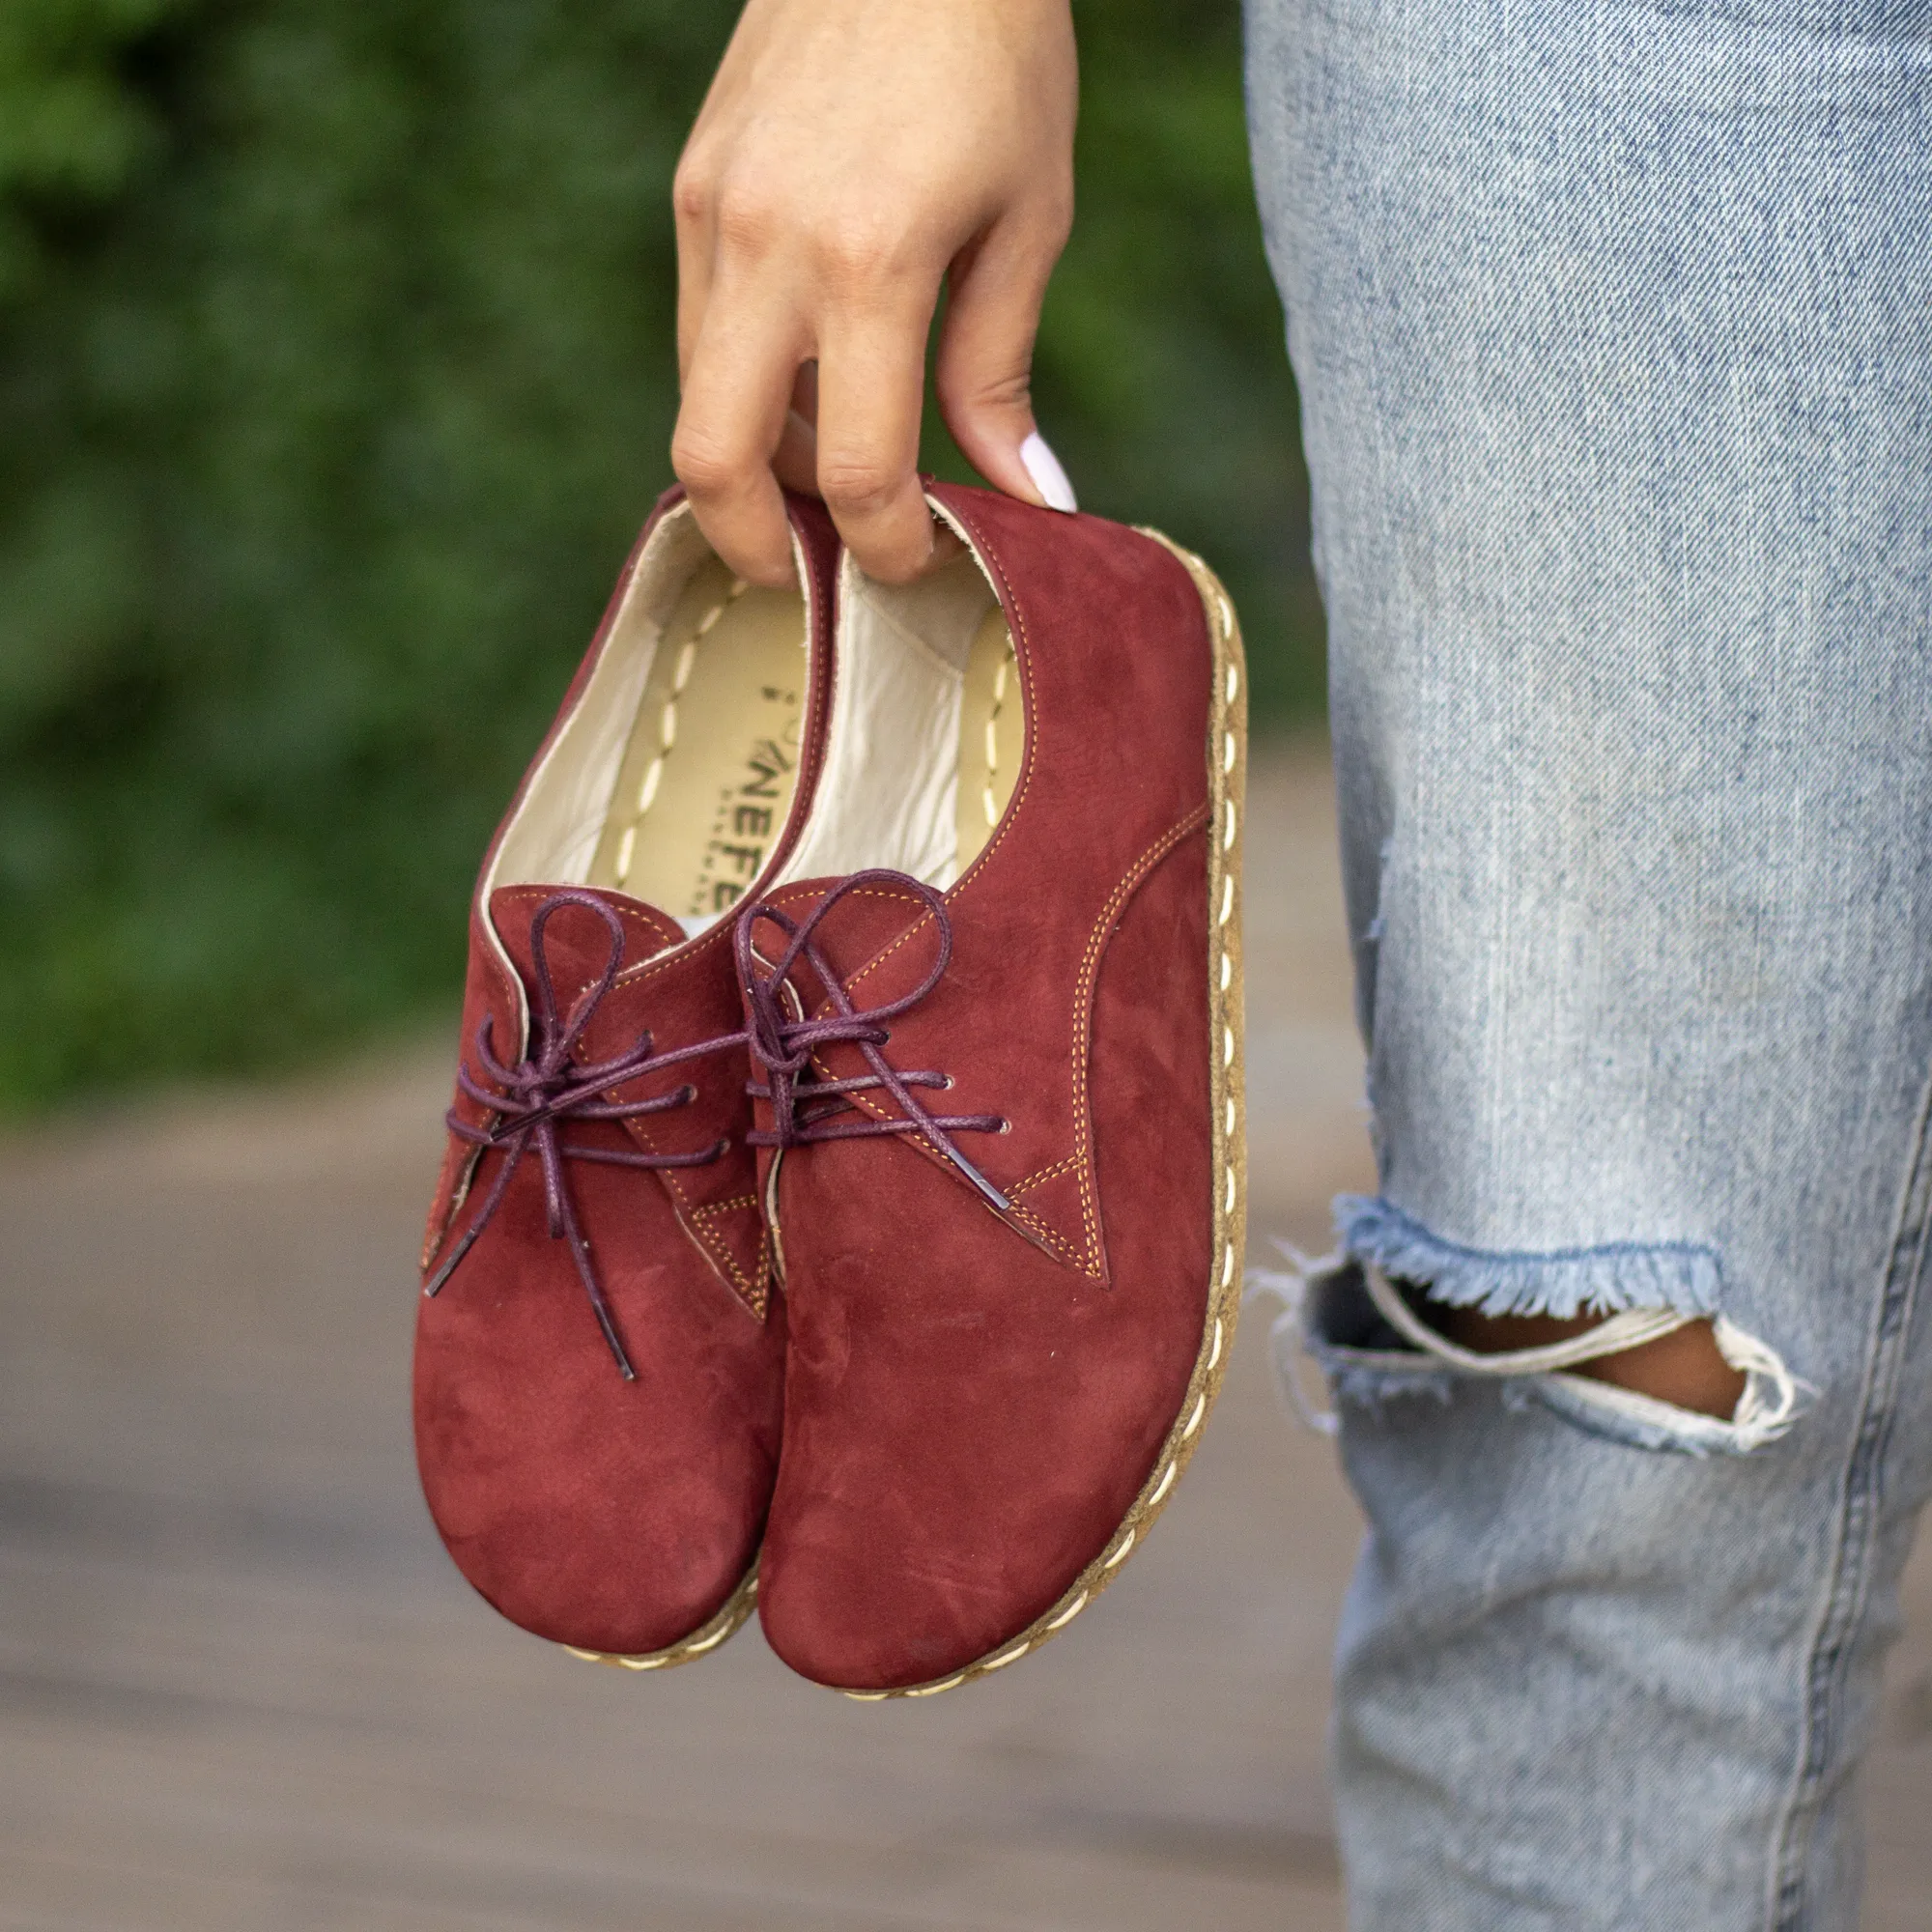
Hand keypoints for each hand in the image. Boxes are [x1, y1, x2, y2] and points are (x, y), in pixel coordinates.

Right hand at [671, 0, 1077, 585]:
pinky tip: (801, 388)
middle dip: (759, 544)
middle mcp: (766, 245)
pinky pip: (695, 330)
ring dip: (752, 464)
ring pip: (695, 398)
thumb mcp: (1029, 217)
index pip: (854, 469)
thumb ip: (999, 370)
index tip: (916, 563)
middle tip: (815, 572)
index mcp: (869, 262)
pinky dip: (739, 387)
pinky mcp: (693, 187)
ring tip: (822, 480)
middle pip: (713, 460)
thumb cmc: (996, 51)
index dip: (885, 544)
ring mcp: (712, 213)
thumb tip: (1026, 498)